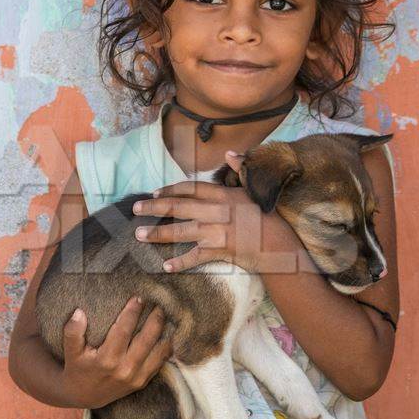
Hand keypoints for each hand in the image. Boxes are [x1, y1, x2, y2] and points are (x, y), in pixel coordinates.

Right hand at [59, 296, 172, 408]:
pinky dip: (166, 348)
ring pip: (158, 352)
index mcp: (107, 360)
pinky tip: (168, 335)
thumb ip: (72, 332)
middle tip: (159, 304)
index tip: (138, 298)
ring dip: (164, 333)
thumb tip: (79, 312)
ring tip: (166, 317)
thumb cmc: (77, 368)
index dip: (132, 312)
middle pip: (146, 339)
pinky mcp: (142, 382)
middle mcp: (124, 369)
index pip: (124, 330)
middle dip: (155, 319)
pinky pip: (159, 363)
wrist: (83, 396)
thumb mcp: (71, 352)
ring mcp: (136, 378)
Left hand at [132, 151, 304, 274]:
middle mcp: (216, 211)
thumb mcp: (256, 189)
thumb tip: (231, 152)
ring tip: (139, 235)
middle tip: (135, 209)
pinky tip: (166, 266)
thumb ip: (241, 169)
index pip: (190, 188)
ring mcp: (218, 231)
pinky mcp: (221, 250)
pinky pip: (196, 257)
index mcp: (223, 195)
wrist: (283, 244)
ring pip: (182, 231)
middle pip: (178, 207)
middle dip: (154, 207)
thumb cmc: (269, 216)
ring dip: (158, 233)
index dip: (170, 189)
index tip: (154, 192)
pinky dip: (181, 262)